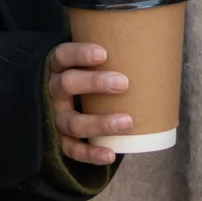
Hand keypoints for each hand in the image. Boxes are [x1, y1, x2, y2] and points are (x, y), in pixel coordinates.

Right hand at [48, 42, 132, 166]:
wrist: (56, 108)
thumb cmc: (84, 79)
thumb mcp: (83, 65)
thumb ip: (105, 58)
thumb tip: (150, 46)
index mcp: (56, 68)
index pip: (62, 56)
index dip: (79, 54)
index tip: (103, 54)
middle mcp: (51, 92)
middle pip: (66, 84)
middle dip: (94, 83)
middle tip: (123, 83)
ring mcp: (53, 118)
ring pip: (72, 122)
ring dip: (99, 123)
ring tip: (127, 122)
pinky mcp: (57, 141)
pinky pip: (72, 150)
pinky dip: (90, 154)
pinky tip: (110, 154)